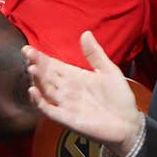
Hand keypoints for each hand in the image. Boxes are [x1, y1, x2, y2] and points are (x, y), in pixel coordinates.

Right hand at [24, 32, 142, 156]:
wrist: (128, 123)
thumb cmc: (119, 97)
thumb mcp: (109, 71)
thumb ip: (95, 54)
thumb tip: (85, 33)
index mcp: (74, 76)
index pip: (52, 65)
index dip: (40, 57)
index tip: (29, 48)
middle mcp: (65, 89)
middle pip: (46, 75)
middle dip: (36, 64)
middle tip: (28, 53)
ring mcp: (64, 104)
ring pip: (45, 90)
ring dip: (37, 80)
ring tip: (32, 68)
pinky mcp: (65, 118)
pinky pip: (48, 109)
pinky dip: (39, 102)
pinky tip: (33, 91)